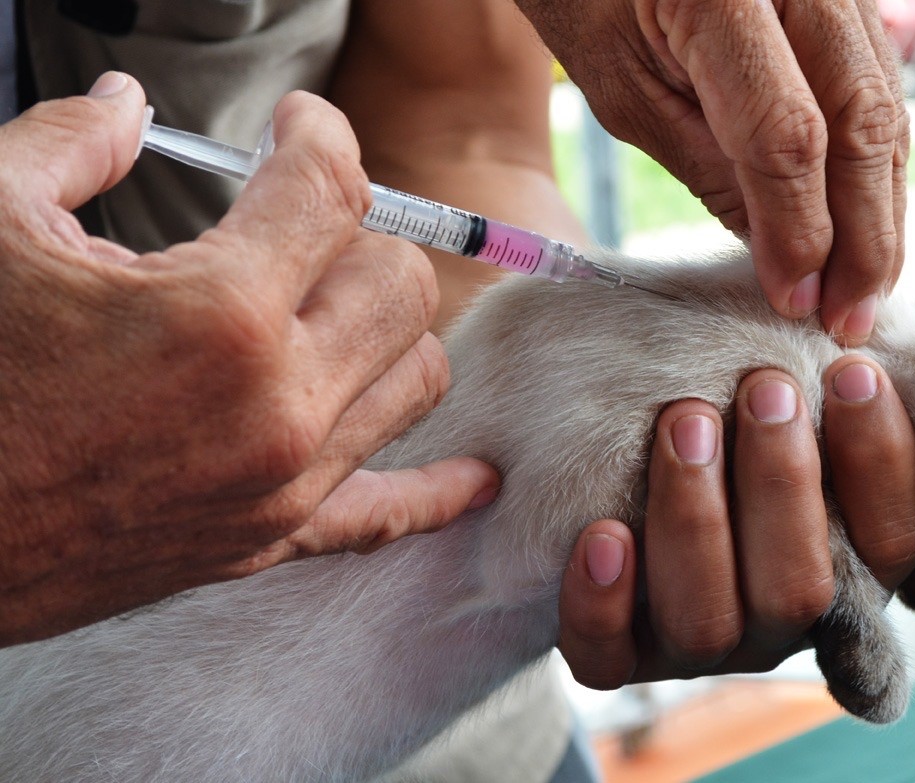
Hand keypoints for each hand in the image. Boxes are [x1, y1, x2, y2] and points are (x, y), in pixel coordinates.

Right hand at [0, 75, 499, 645]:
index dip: (319, 134)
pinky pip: (390, 515)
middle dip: (355, 235)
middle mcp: (279, 403)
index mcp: (220, 312)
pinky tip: (475, 477)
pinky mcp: (267, 540)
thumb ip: (72, 142)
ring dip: (387, 327)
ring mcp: (284, 483)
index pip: (332, 191)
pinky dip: (438, 490)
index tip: (298, 126)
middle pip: (400, 283)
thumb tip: (127, 104)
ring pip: (418, 378)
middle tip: (296, 226)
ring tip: (327, 305)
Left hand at [516, 0, 907, 343]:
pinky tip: (866, 223)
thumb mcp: (625, 90)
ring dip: (882, 208)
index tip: (793, 302)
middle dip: (864, 236)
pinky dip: (876, 164)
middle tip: (851, 320)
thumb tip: (783, 258)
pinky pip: (880, 86)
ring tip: (864, 290)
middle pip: (860, 122)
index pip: (786, 135)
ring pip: (887, 108)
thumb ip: (708, 167)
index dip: (798, 230)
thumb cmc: (590, 0)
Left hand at [557, 360, 914, 686]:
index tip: (849, 370)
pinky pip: (606, 658)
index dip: (881, 462)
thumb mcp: (780, 402)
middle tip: (762, 387)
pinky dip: (601, 602)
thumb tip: (898, 319)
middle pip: (800, 589)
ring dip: (697, 521)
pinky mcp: (616, 656)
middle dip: (783, 483)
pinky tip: (601, 535)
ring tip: (684, 422)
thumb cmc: (723, 420)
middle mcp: (775, 621)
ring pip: (706, 623)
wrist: (612, 474)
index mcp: (843, 567)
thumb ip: (827, 388)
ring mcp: (694, 646)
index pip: (892, 541)